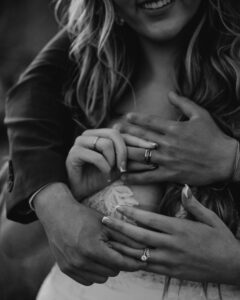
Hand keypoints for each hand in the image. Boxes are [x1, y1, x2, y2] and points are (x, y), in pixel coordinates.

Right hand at [34, 183, 145, 285]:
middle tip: (118, 249)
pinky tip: (93, 258)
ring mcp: (71, 267)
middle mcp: (80, 261)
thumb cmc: (83, 216)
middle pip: (112, 272)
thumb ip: (125, 238)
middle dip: (119, 261)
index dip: (134, 263)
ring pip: (101, 278)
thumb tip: (143, 248)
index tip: (143, 261)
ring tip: (104, 252)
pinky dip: (94, 272)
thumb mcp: (105, 223)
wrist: (57, 214)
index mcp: (92, 248)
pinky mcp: (65, 269)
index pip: (120, 263)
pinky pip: (88, 280)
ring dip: (106, 268)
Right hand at [66, 128, 156, 200]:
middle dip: (124, 151)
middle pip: (114, 134)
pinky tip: (104, 174)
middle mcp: (90, 134)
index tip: (153, 147)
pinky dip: (103, 167)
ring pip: (105, 144)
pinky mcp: (74, 152)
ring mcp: (80, 141)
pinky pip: (95, 156)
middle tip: (125, 167)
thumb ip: (131, 162)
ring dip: (112, 161)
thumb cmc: (98, 178)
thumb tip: (152, 159)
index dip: (138, 139)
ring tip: (110, 172)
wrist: (79, 191)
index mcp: (100, 135)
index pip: (122, 133)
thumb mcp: (119, 169)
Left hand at [102, 186, 239, 284]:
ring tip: (106, 239)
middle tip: (104, 220)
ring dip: (121, 246)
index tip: (119, 207)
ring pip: (140, 253)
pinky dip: (133, 261)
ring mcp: (170, 260)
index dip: (132, 213)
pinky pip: (147, 267)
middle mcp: (172, 245)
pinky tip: (122, 257)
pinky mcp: (171, 272)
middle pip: (139, 235)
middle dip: (119, 228)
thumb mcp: (210, 218)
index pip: (150, 219)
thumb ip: (193, 204)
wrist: (232, 267)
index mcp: (180, 229)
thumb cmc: (221, 240)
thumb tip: (184, 187)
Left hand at [116, 92, 236, 185]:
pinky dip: (135, 177)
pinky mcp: (171, 175)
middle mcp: (168, 144)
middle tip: (112, 132)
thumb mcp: (201, 114)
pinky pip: (149, 177)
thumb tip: (170, 93)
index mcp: (175, 129)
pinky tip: (123, 177)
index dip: (136, 119)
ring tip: (112, 153)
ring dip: (125, 154)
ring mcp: (168, 160)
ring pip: (141, 156)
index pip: (150, 122)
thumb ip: (184, 103)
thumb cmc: (214, 136)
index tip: (125, 118)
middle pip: (141, 138)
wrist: (225, 160)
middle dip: (125, 134)